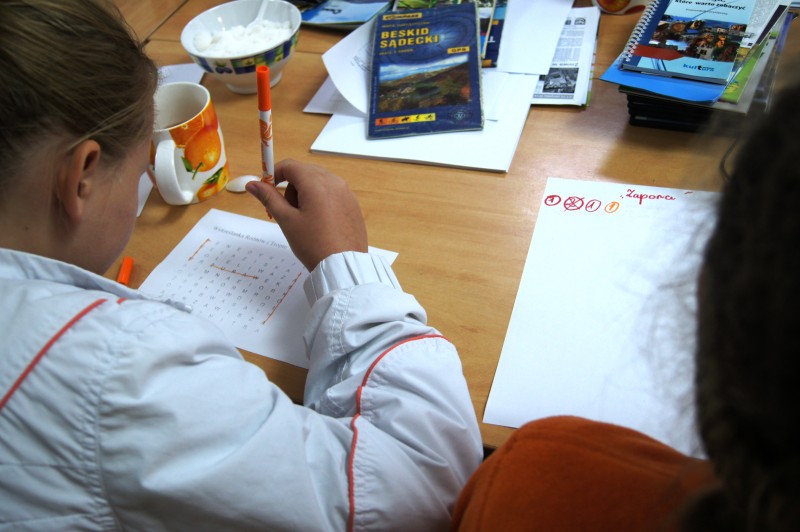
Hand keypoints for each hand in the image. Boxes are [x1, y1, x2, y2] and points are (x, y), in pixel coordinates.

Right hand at [246, 159, 367, 270]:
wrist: (343, 266)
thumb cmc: (313, 244)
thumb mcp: (287, 220)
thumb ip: (269, 198)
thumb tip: (252, 184)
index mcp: (316, 183)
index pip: (290, 165)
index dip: (274, 174)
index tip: (267, 190)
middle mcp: (334, 182)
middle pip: (304, 172)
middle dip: (290, 187)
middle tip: (286, 211)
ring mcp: (346, 192)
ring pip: (318, 182)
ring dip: (305, 194)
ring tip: (304, 220)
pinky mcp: (353, 204)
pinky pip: (332, 193)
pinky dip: (320, 201)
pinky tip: (319, 223)